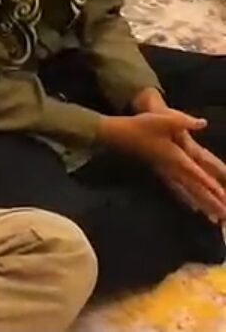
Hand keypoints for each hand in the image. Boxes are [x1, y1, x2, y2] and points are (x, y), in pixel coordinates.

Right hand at [102, 109, 225, 219]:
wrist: (121, 136)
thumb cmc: (142, 126)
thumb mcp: (164, 119)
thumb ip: (184, 122)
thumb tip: (203, 122)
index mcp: (176, 157)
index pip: (197, 174)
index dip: (211, 185)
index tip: (224, 197)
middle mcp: (174, 169)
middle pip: (196, 189)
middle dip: (212, 202)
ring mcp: (168, 174)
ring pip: (189, 193)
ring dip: (203, 205)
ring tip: (216, 218)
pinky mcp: (162, 175)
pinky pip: (179, 192)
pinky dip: (189, 200)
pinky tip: (195, 209)